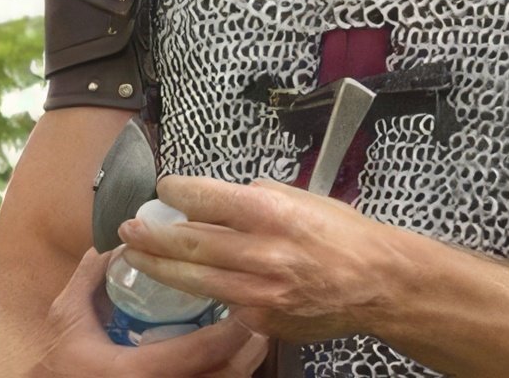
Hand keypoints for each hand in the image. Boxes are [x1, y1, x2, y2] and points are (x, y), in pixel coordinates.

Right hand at [25, 246, 270, 377]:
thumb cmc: (60, 361)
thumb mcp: (66, 317)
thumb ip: (90, 276)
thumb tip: (117, 236)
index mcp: (134, 372)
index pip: (196, 353)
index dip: (230, 331)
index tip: (247, 303)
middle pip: (224, 376)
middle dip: (249, 347)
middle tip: (261, 317)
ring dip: (245, 363)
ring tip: (257, 335)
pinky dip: (229, 376)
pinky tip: (235, 359)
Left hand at [118, 176, 397, 342]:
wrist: (378, 282)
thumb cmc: (346, 236)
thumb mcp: (306, 199)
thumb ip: (263, 197)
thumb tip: (224, 199)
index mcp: (272, 212)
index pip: (205, 197)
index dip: (176, 191)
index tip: (165, 189)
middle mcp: (261, 251)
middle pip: (188, 241)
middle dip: (151, 233)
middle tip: (130, 228)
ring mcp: (258, 290)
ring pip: (193, 278)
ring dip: (159, 265)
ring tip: (136, 256)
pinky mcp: (260, 318)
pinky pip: (222, 302)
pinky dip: (203, 291)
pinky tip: (187, 283)